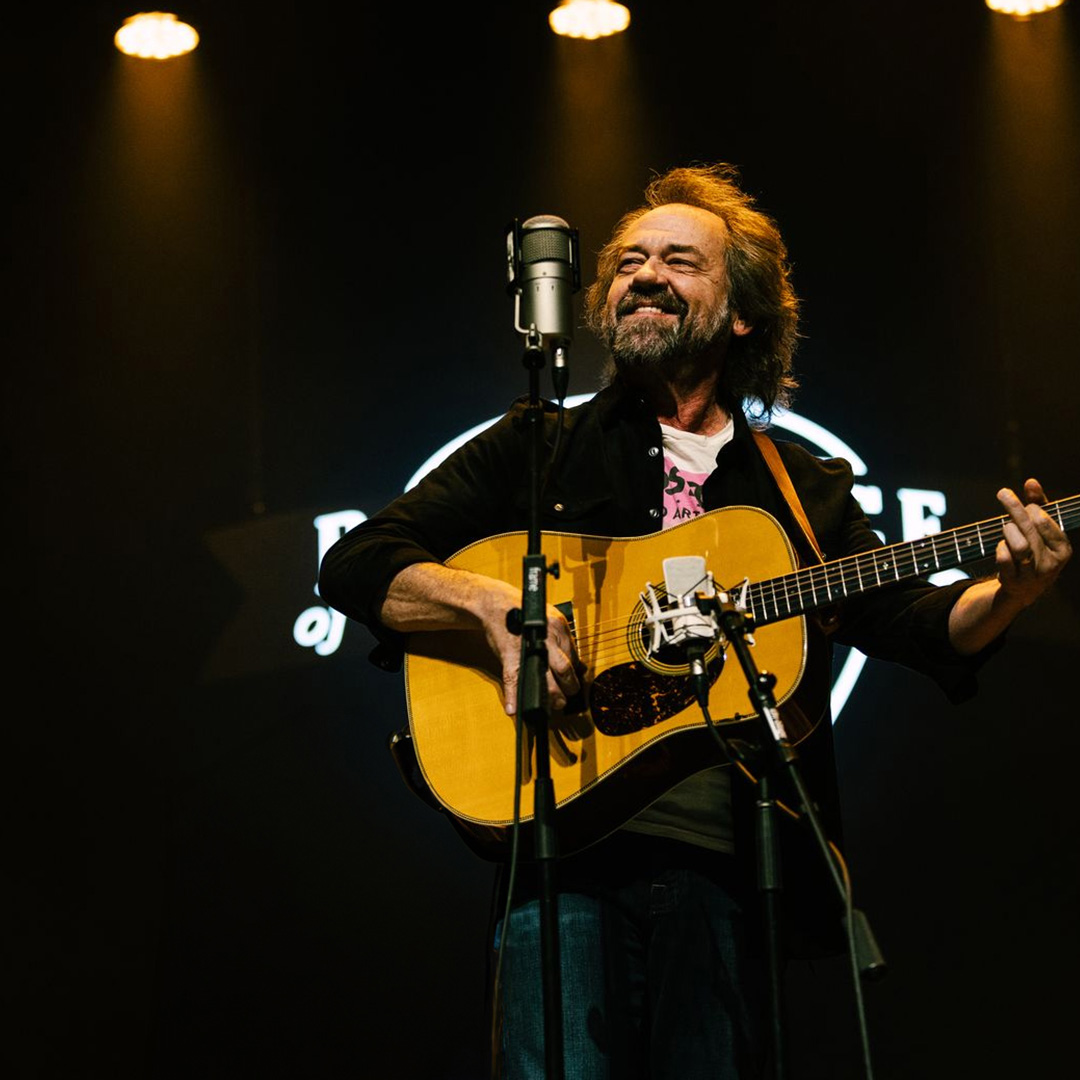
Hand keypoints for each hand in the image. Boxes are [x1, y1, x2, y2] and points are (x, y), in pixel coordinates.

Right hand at [475, 578, 580, 716]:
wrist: (496, 604)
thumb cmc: (524, 612)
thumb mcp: (550, 619)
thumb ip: (563, 641)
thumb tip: (578, 665)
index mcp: (558, 628)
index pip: (574, 657)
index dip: (575, 674)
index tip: (573, 682)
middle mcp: (546, 638)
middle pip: (564, 670)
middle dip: (569, 689)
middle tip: (567, 698)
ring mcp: (527, 649)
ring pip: (545, 680)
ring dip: (551, 698)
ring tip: (553, 704)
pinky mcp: (509, 657)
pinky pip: (513, 680)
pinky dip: (513, 697)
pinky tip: (514, 709)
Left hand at [995, 478, 1071, 606]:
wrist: (1024, 588)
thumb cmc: (1035, 549)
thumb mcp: (1042, 528)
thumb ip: (1039, 503)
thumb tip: (1031, 481)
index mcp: (1063, 549)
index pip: (1045, 522)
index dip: (1033, 509)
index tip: (1027, 506)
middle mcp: (1051, 564)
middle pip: (1030, 531)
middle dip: (1015, 509)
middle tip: (1003, 493)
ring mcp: (1032, 575)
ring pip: (1019, 546)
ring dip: (1008, 530)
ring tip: (1006, 526)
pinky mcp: (1014, 582)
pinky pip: (1004, 560)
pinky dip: (1000, 548)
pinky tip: (1001, 545)